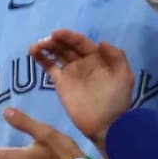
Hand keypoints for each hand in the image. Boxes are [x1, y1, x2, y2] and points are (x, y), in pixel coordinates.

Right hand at [29, 30, 137, 144]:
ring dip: (46, 47)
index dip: (69, 36)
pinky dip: (41, 59)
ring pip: (57, 54)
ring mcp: (71, 73)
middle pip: (67, 46)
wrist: (106, 125)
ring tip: (36, 46)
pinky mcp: (60, 84)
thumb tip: (100, 42)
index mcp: (98, 58)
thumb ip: (116, 56)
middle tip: (46, 40)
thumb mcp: (124, 76)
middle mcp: (83, 62)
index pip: (81, 42)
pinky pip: (50, 67)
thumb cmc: (117, 100)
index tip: (56, 33)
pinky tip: (33, 52)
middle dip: (56, 41)